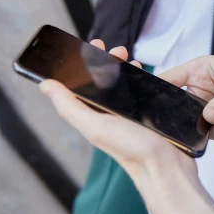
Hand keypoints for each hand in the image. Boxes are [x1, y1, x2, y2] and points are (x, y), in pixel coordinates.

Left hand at [39, 41, 197, 197]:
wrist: (168, 168)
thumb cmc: (133, 152)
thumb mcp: (96, 127)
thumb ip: (70, 107)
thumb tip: (46, 85)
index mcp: (92, 117)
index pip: (80, 85)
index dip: (83, 64)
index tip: (91, 46)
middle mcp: (108, 116)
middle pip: (102, 82)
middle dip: (106, 61)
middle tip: (114, 49)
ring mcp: (128, 115)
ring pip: (121, 86)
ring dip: (123, 68)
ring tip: (129, 59)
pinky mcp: (146, 116)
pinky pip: (140, 93)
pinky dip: (140, 80)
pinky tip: (144, 75)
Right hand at [161, 56, 213, 140]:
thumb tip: (209, 117)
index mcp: (198, 70)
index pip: (168, 78)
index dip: (155, 89)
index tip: (147, 102)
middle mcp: (198, 89)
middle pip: (176, 106)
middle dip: (189, 114)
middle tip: (204, 117)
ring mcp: (204, 108)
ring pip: (196, 124)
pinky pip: (211, 132)